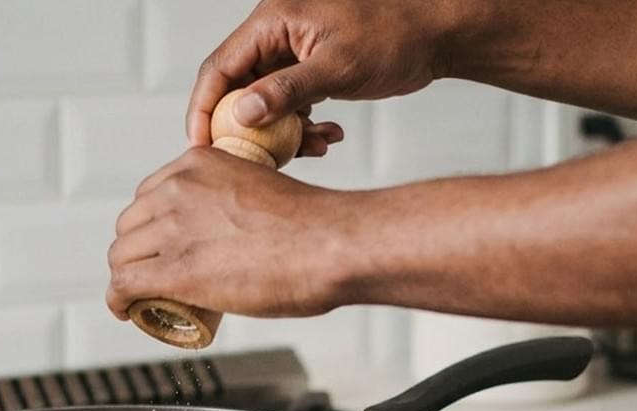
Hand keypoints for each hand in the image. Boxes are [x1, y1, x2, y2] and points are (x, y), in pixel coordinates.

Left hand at [106, 148, 352, 319]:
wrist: (331, 245)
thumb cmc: (316, 227)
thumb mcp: (267, 189)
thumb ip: (250, 199)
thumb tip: (255, 230)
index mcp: (200, 164)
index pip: (151, 195)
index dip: (153, 228)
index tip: (165, 248)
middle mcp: (178, 189)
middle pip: (131, 224)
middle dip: (139, 252)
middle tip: (159, 276)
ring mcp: (173, 229)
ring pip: (122, 256)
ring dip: (128, 278)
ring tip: (145, 298)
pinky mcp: (175, 269)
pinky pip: (123, 285)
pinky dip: (117, 300)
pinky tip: (124, 310)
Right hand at [187, 0, 457, 148]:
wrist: (435, 35)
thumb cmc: (393, 37)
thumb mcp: (338, 67)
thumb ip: (287, 90)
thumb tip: (242, 114)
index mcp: (272, 20)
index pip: (219, 66)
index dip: (205, 108)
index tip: (200, 147)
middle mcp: (276, 34)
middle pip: (238, 88)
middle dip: (247, 129)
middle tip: (255, 164)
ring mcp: (294, 54)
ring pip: (266, 102)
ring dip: (283, 133)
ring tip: (315, 147)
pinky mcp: (312, 71)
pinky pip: (292, 105)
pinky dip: (305, 126)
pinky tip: (331, 136)